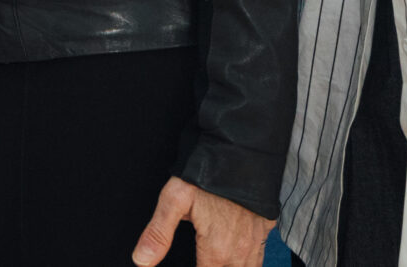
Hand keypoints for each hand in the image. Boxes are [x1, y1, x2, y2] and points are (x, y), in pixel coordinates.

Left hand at [134, 176, 272, 265]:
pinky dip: (248, 263)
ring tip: (215, 262)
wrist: (243, 150)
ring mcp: (256, 242)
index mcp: (216, 250)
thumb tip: (141, 261)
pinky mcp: (265, 229)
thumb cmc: (207, 173)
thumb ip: (158, 233)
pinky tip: (237, 258)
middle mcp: (239, 252)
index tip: (190, 264)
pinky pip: (260, 258)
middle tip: (200, 259)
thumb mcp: (174, 198)